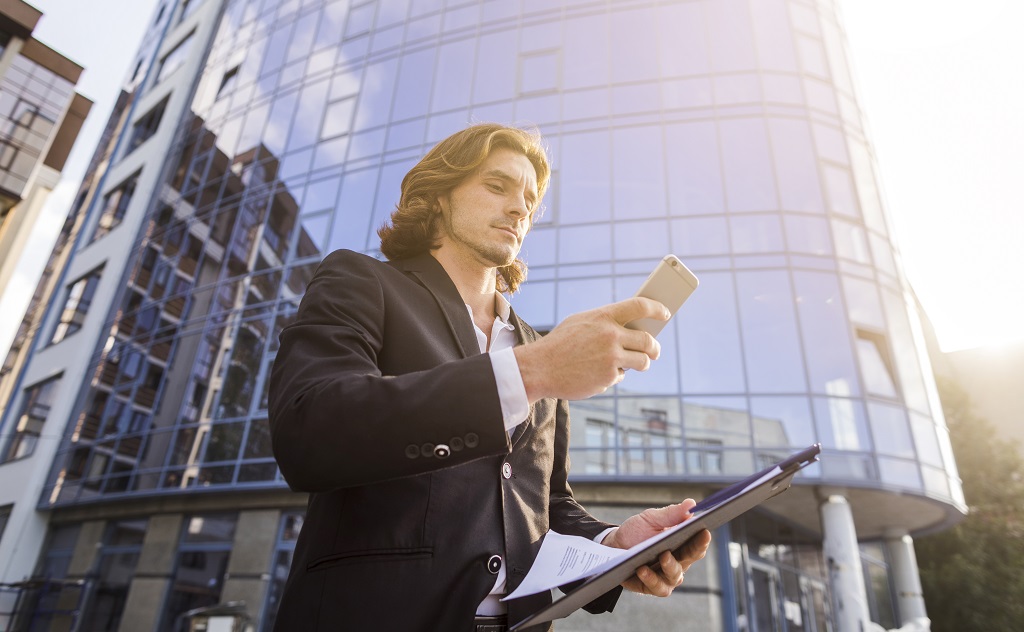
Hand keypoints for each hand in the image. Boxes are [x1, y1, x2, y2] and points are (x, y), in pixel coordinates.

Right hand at [514, 297, 667, 401]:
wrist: (540, 368)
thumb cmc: (560, 344)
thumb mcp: (581, 323)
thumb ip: (605, 323)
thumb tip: (631, 328)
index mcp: (604, 316)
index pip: (640, 306)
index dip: (657, 308)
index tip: (665, 312)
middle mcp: (611, 335)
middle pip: (648, 340)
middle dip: (654, 347)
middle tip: (654, 350)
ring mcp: (612, 358)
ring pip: (642, 361)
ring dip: (642, 363)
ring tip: (637, 363)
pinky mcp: (609, 377)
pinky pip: (621, 376)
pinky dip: (614, 375)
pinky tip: (599, 373)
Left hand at [602, 500, 711, 596]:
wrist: (613, 547)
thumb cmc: (637, 532)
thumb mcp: (652, 519)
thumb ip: (672, 513)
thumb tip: (692, 503)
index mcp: (682, 544)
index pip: (697, 544)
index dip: (702, 539)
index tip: (705, 531)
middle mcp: (678, 562)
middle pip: (690, 559)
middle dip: (691, 552)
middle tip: (692, 540)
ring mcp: (666, 576)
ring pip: (675, 576)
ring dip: (670, 566)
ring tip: (663, 555)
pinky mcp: (651, 587)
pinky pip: (656, 587)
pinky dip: (650, 578)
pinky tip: (642, 569)